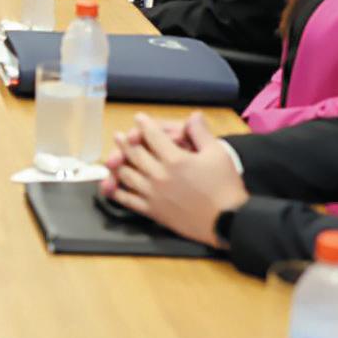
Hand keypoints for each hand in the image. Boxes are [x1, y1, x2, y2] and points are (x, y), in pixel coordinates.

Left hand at [105, 113, 248, 247]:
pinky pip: (128, 200)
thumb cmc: (225, 187)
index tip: (139, 119)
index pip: (153, 136)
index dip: (144, 125)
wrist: (227, 220)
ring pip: (127, 175)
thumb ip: (201, 133)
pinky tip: (111, 186)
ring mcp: (153, 194)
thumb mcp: (217, 154)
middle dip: (125, 142)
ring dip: (118, 163)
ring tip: (114, 157)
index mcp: (175, 159)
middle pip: (135, 154)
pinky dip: (116, 191)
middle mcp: (159, 175)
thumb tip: (193, 116)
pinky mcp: (153, 211)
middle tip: (119, 136)